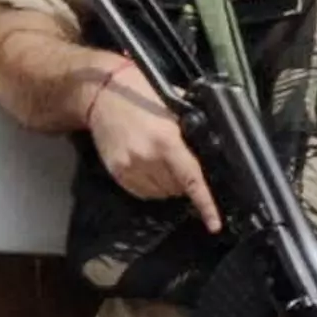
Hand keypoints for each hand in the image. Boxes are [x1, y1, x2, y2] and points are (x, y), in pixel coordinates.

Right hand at [80, 73, 211, 219]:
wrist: (102, 93)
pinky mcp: (118, 172)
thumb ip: (191, 128)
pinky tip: (149, 166)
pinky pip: (143, 192)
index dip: (206, 205)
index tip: (214, 223)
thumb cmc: (140, 93)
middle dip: (185, 181)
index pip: (192, 180)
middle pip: (178, 189)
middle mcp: (149, 157)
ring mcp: (131, 167)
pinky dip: (151, 186)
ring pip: (161, 194)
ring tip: (162, 162)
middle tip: (180, 162)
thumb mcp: (173, 106)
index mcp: (167, 140)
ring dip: (168, 185)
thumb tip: (209, 148)